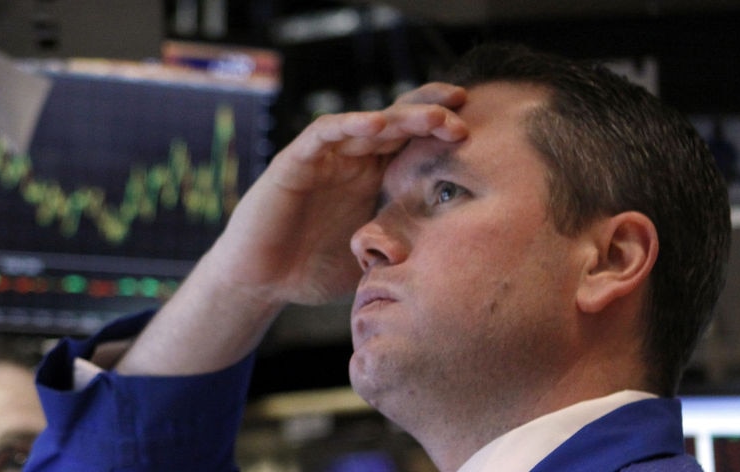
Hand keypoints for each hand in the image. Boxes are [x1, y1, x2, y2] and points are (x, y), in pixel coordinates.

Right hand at [117, 83, 468, 375]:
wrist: (260, 283)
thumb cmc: (312, 271)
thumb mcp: (371, 260)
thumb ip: (402, 253)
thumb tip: (450, 262)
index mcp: (372, 178)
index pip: (412, 142)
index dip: (441, 130)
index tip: (478, 128)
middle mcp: (351, 160)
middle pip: (396, 123)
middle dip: (430, 115)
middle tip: (463, 112)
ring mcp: (324, 158)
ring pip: (365, 123)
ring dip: (401, 117)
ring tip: (435, 117)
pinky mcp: (294, 161)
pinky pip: (322, 134)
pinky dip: (347, 125)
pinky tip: (375, 124)